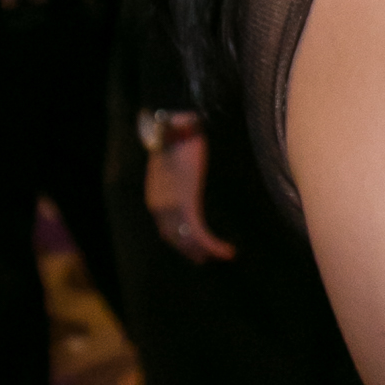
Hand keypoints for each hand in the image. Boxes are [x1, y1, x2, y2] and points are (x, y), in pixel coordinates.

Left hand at [144, 130, 236, 264]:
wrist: (173, 127)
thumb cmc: (178, 140)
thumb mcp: (176, 167)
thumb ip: (181, 182)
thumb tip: (192, 186)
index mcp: (156, 199)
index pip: (168, 231)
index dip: (183, 242)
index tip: (197, 248)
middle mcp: (159, 209)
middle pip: (176, 240)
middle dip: (193, 252)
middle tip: (209, 258)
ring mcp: (171, 209)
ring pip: (189, 241)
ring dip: (206, 251)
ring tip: (223, 254)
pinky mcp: (185, 205)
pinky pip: (200, 235)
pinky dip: (213, 246)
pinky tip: (227, 250)